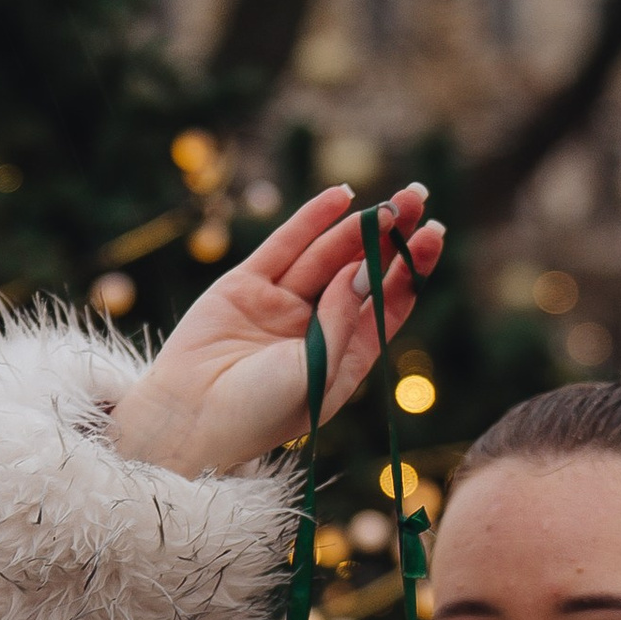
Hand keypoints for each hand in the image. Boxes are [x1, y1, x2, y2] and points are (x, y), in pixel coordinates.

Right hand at [107, 181, 441, 478]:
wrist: (189, 421)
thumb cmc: (259, 413)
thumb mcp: (315, 373)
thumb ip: (341, 322)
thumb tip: (360, 268)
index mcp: (345, 357)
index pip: (387, 304)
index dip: (410, 269)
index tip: (432, 235)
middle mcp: (317, 327)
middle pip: (362, 271)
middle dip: (390, 237)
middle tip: (417, 197)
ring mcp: (281, 304)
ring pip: (327, 255)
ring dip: (357, 226)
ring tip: (388, 202)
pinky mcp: (245, 286)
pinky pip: (285, 246)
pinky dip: (311, 220)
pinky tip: (340, 198)